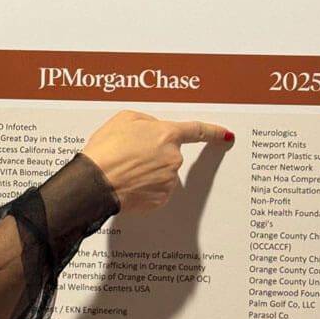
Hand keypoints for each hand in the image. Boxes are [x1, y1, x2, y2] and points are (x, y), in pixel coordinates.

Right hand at [82, 110, 233, 213]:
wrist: (94, 183)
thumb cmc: (105, 151)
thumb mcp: (123, 119)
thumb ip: (146, 121)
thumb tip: (153, 128)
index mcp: (166, 135)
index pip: (197, 131)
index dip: (213, 132)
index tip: (225, 135)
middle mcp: (172, 158)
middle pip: (169, 153)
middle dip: (153, 153)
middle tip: (128, 154)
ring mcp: (168, 181)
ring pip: (162, 172)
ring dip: (147, 170)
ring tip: (124, 169)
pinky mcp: (160, 199)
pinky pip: (156, 189)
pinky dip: (144, 186)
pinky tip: (128, 183)